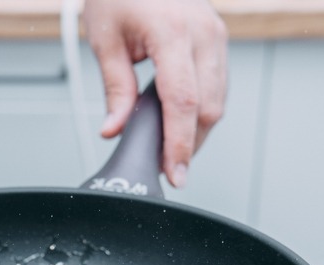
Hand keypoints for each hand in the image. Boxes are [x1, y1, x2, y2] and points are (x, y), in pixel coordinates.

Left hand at [82, 0, 227, 187]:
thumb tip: (114, 129)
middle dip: (188, 144)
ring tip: (170, 149)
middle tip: (166, 168)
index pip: (183, 103)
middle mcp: (203, 32)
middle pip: (207, 108)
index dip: (179, 145)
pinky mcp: (217, 37)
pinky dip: (201, 109)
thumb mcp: (105, 39)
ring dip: (196, 130)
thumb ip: (114, 89)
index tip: (175, 173)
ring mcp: (216, 33)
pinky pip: (217, 85)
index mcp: (173, 32)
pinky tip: (180, 122)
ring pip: (218, 100)